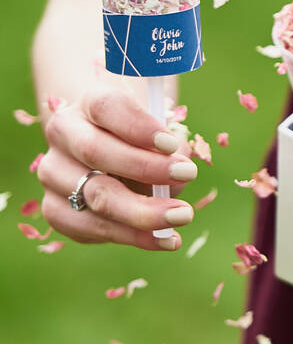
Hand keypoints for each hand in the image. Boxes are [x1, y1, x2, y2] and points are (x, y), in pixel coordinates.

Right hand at [37, 88, 197, 249]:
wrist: (112, 151)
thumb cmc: (144, 138)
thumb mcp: (160, 132)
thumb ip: (171, 149)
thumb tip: (179, 176)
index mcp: (90, 103)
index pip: (107, 107)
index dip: (139, 126)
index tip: (172, 144)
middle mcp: (64, 133)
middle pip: (96, 151)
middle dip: (145, 167)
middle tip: (188, 175)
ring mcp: (54, 172)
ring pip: (93, 195)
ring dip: (142, 211)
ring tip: (182, 216)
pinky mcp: (55, 208)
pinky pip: (90, 228)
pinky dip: (132, 236)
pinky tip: (165, 239)